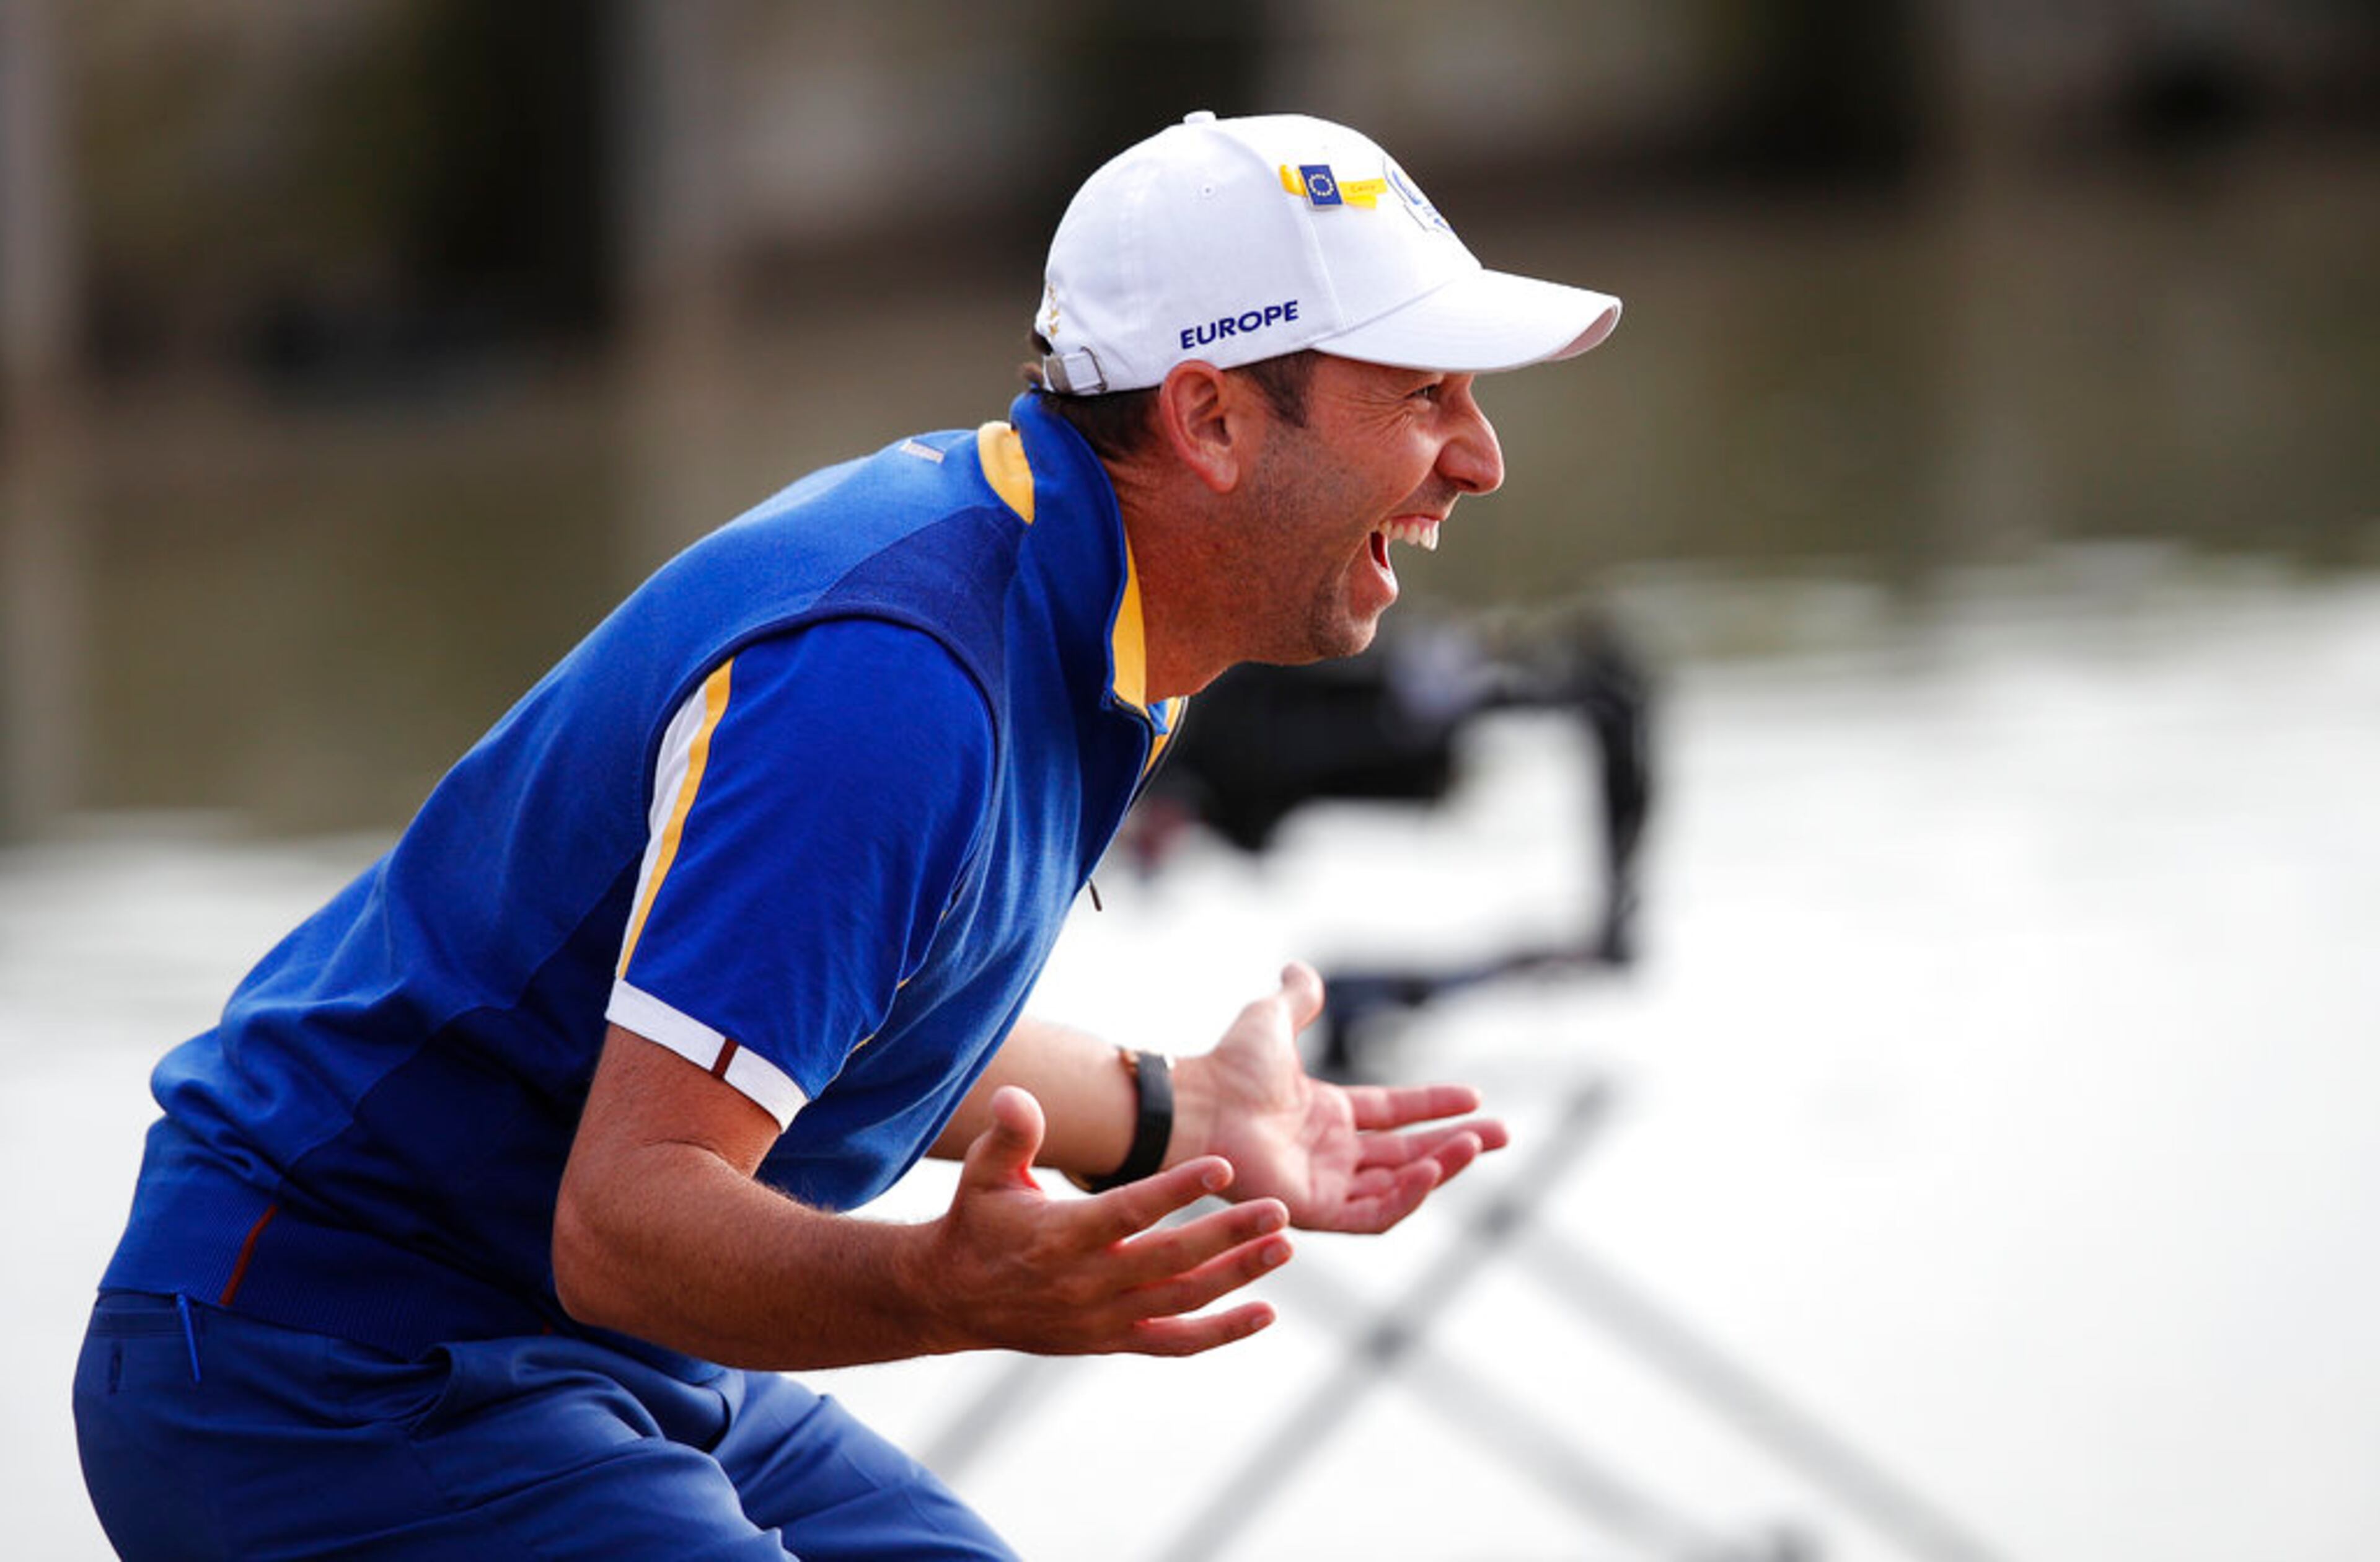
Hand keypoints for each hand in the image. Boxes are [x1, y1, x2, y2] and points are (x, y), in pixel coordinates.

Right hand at [923, 1086, 1291, 1356]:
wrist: (952, 1298)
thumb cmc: (978, 1222)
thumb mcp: (983, 1172)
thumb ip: (1010, 1134)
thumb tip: (1017, 1096)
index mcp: (1060, 1236)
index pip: (1128, 1212)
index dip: (1176, 1190)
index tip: (1223, 1165)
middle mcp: (1086, 1283)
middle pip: (1170, 1261)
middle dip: (1228, 1236)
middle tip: (1279, 1211)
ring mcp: (1102, 1319)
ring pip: (1182, 1301)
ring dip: (1237, 1276)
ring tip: (1284, 1246)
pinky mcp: (1112, 1341)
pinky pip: (1175, 1343)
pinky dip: (1221, 1333)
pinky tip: (1265, 1313)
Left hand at [1179, 962, 1508, 1233]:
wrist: (1201, 1104)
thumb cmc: (1228, 1067)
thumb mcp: (1272, 1020)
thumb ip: (1296, 999)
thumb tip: (1300, 968)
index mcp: (1325, 1114)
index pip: (1392, 1114)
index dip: (1433, 1105)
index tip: (1475, 1097)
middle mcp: (1330, 1153)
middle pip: (1407, 1152)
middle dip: (1457, 1144)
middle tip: (1504, 1135)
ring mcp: (1325, 1184)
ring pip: (1399, 1183)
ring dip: (1442, 1166)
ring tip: (1477, 1145)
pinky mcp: (1317, 1211)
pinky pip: (1374, 1213)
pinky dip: (1408, 1195)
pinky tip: (1433, 1169)